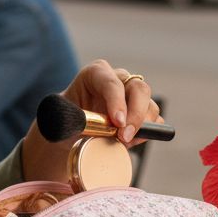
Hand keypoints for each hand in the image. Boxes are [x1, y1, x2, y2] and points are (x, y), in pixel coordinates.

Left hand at [22, 60, 160, 181]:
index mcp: (95, 73)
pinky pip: (156, 121)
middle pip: (139, 89)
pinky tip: (130, 142)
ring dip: (142, 126)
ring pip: (150, 105)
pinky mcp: (142, 112)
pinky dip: (148, 133)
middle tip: (124, 137)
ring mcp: (132, 95)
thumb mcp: (61, 119)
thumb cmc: (65, 122)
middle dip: (135, 114)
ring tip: (122, 142)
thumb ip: (75, 122)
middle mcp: (118, 80)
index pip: (111, 82)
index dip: (116, 101)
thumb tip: (90, 129)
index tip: (117, 122)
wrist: (70, 134)